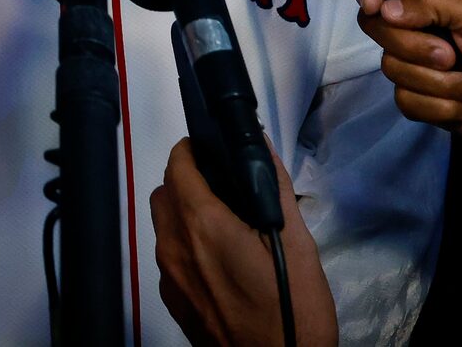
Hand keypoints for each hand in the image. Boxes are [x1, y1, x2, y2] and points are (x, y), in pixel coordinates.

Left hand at [150, 139, 337, 346]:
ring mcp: (170, 280)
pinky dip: (186, 250)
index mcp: (202, 225)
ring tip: (226, 227)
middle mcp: (175, 249)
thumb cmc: (292, 312)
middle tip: (223, 189)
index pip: (177, 164)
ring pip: (164, 229)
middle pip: (164, 194)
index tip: (211, 153)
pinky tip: (220, 264)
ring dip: (184, 216)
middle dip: (186, 181)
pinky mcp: (175, 305)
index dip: (193, 151)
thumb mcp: (297, 244)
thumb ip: (274, 188)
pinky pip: (170, 262)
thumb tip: (260, 149)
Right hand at [352, 0, 461, 151]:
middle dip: (416, 48)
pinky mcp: (424, 95)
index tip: (375, 6)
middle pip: (378, 26)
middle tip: (452, 54)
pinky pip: (406, 101)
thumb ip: (433, 1)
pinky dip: (441, 106)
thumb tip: (383, 7)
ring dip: (439, 83)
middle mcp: (421, 20)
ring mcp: (420, 60)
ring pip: (392, 68)